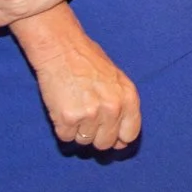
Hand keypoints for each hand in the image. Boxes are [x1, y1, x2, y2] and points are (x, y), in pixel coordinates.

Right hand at [15, 9, 140, 149]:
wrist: (61, 48)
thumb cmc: (87, 60)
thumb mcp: (116, 79)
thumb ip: (122, 106)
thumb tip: (121, 140)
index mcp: (128, 98)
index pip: (130, 134)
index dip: (118, 138)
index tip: (109, 134)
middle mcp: (112, 108)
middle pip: (105, 143)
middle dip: (95, 135)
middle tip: (86, 115)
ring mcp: (91, 115)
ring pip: (84, 141)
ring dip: (77, 130)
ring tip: (74, 106)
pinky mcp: (68, 119)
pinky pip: (65, 137)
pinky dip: (62, 127)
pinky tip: (62, 107)